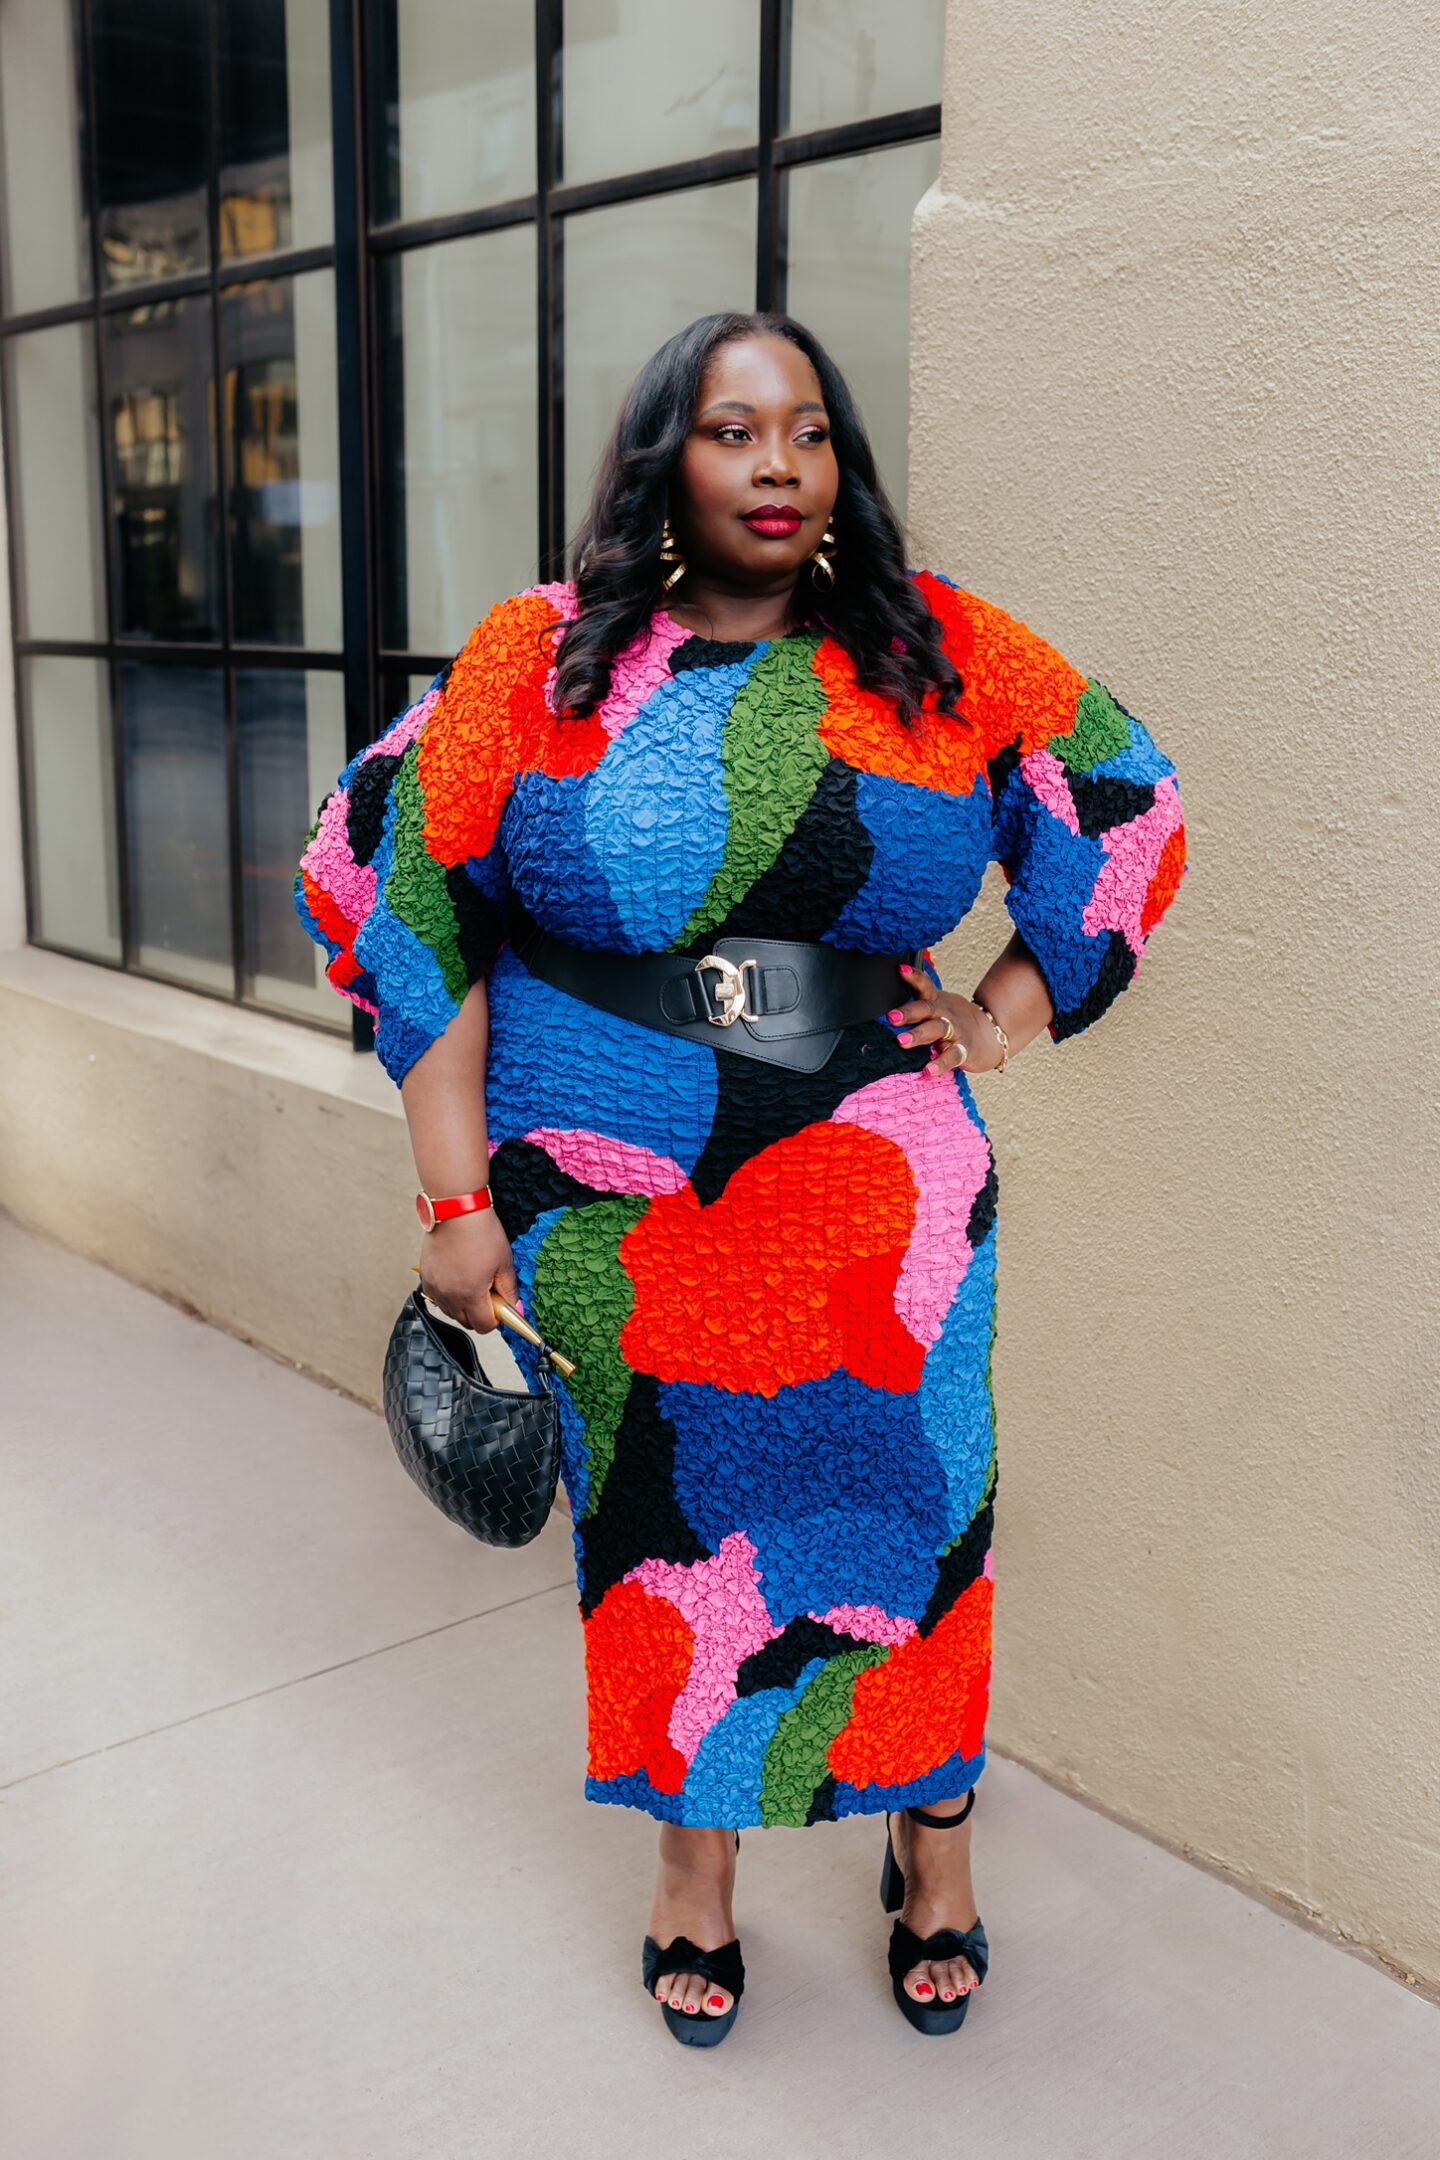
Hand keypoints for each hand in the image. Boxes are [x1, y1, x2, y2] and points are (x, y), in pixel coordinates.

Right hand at [417, 1208, 518, 1331]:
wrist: (456, 1210)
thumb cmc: (480, 1231)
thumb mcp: (504, 1262)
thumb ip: (510, 1290)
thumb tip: (516, 1308)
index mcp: (470, 1295)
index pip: (484, 1326)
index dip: (496, 1319)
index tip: (501, 1306)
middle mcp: (449, 1295)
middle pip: (466, 1322)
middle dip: (480, 1313)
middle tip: (489, 1292)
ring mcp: (435, 1287)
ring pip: (450, 1311)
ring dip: (463, 1305)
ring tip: (473, 1281)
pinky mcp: (426, 1277)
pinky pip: (437, 1297)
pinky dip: (448, 1295)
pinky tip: (458, 1277)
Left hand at [889, 963, 994, 1080]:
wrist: (993, 1034)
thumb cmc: (957, 1021)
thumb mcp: (940, 1006)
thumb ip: (918, 1006)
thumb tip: (887, 1012)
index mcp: (937, 1002)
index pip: (925, 985)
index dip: (914, 977)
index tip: (901, 970)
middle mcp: (945, 1013)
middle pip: (926, 1008)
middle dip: (908, 1012)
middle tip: (892, 1017)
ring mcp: (956, 1031)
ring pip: (937, 1029)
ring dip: (919, 1034)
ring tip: (902, 1041)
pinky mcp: (965, 1050)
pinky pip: (952, 1056)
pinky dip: (940, 1063)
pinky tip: (929, 1069)